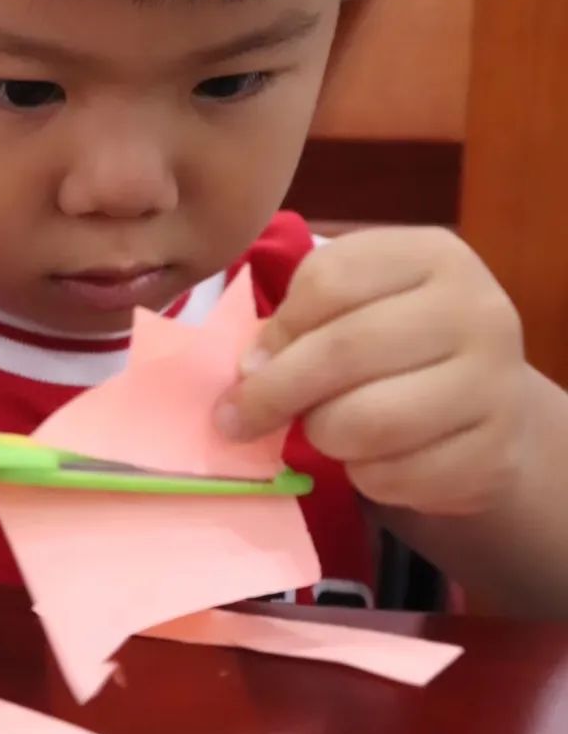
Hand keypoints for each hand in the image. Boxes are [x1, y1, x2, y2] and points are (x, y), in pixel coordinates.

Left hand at [216, 227, 527, 516]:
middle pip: (344, 350)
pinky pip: (395, 476)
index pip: (330, 279)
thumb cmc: (402, 349)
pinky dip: (363, 477)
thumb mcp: (359, 307)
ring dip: (322, 436)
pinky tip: (370, 460)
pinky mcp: (494, 455)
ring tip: (321, 432)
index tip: (249, 364)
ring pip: (367, 421)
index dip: (278, 328)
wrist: (494, 409)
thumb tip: (250, 373)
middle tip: (239, 420)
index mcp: (434, 256)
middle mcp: (476, 311)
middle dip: (275, 394)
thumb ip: (304, 320)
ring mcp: (494, 384)